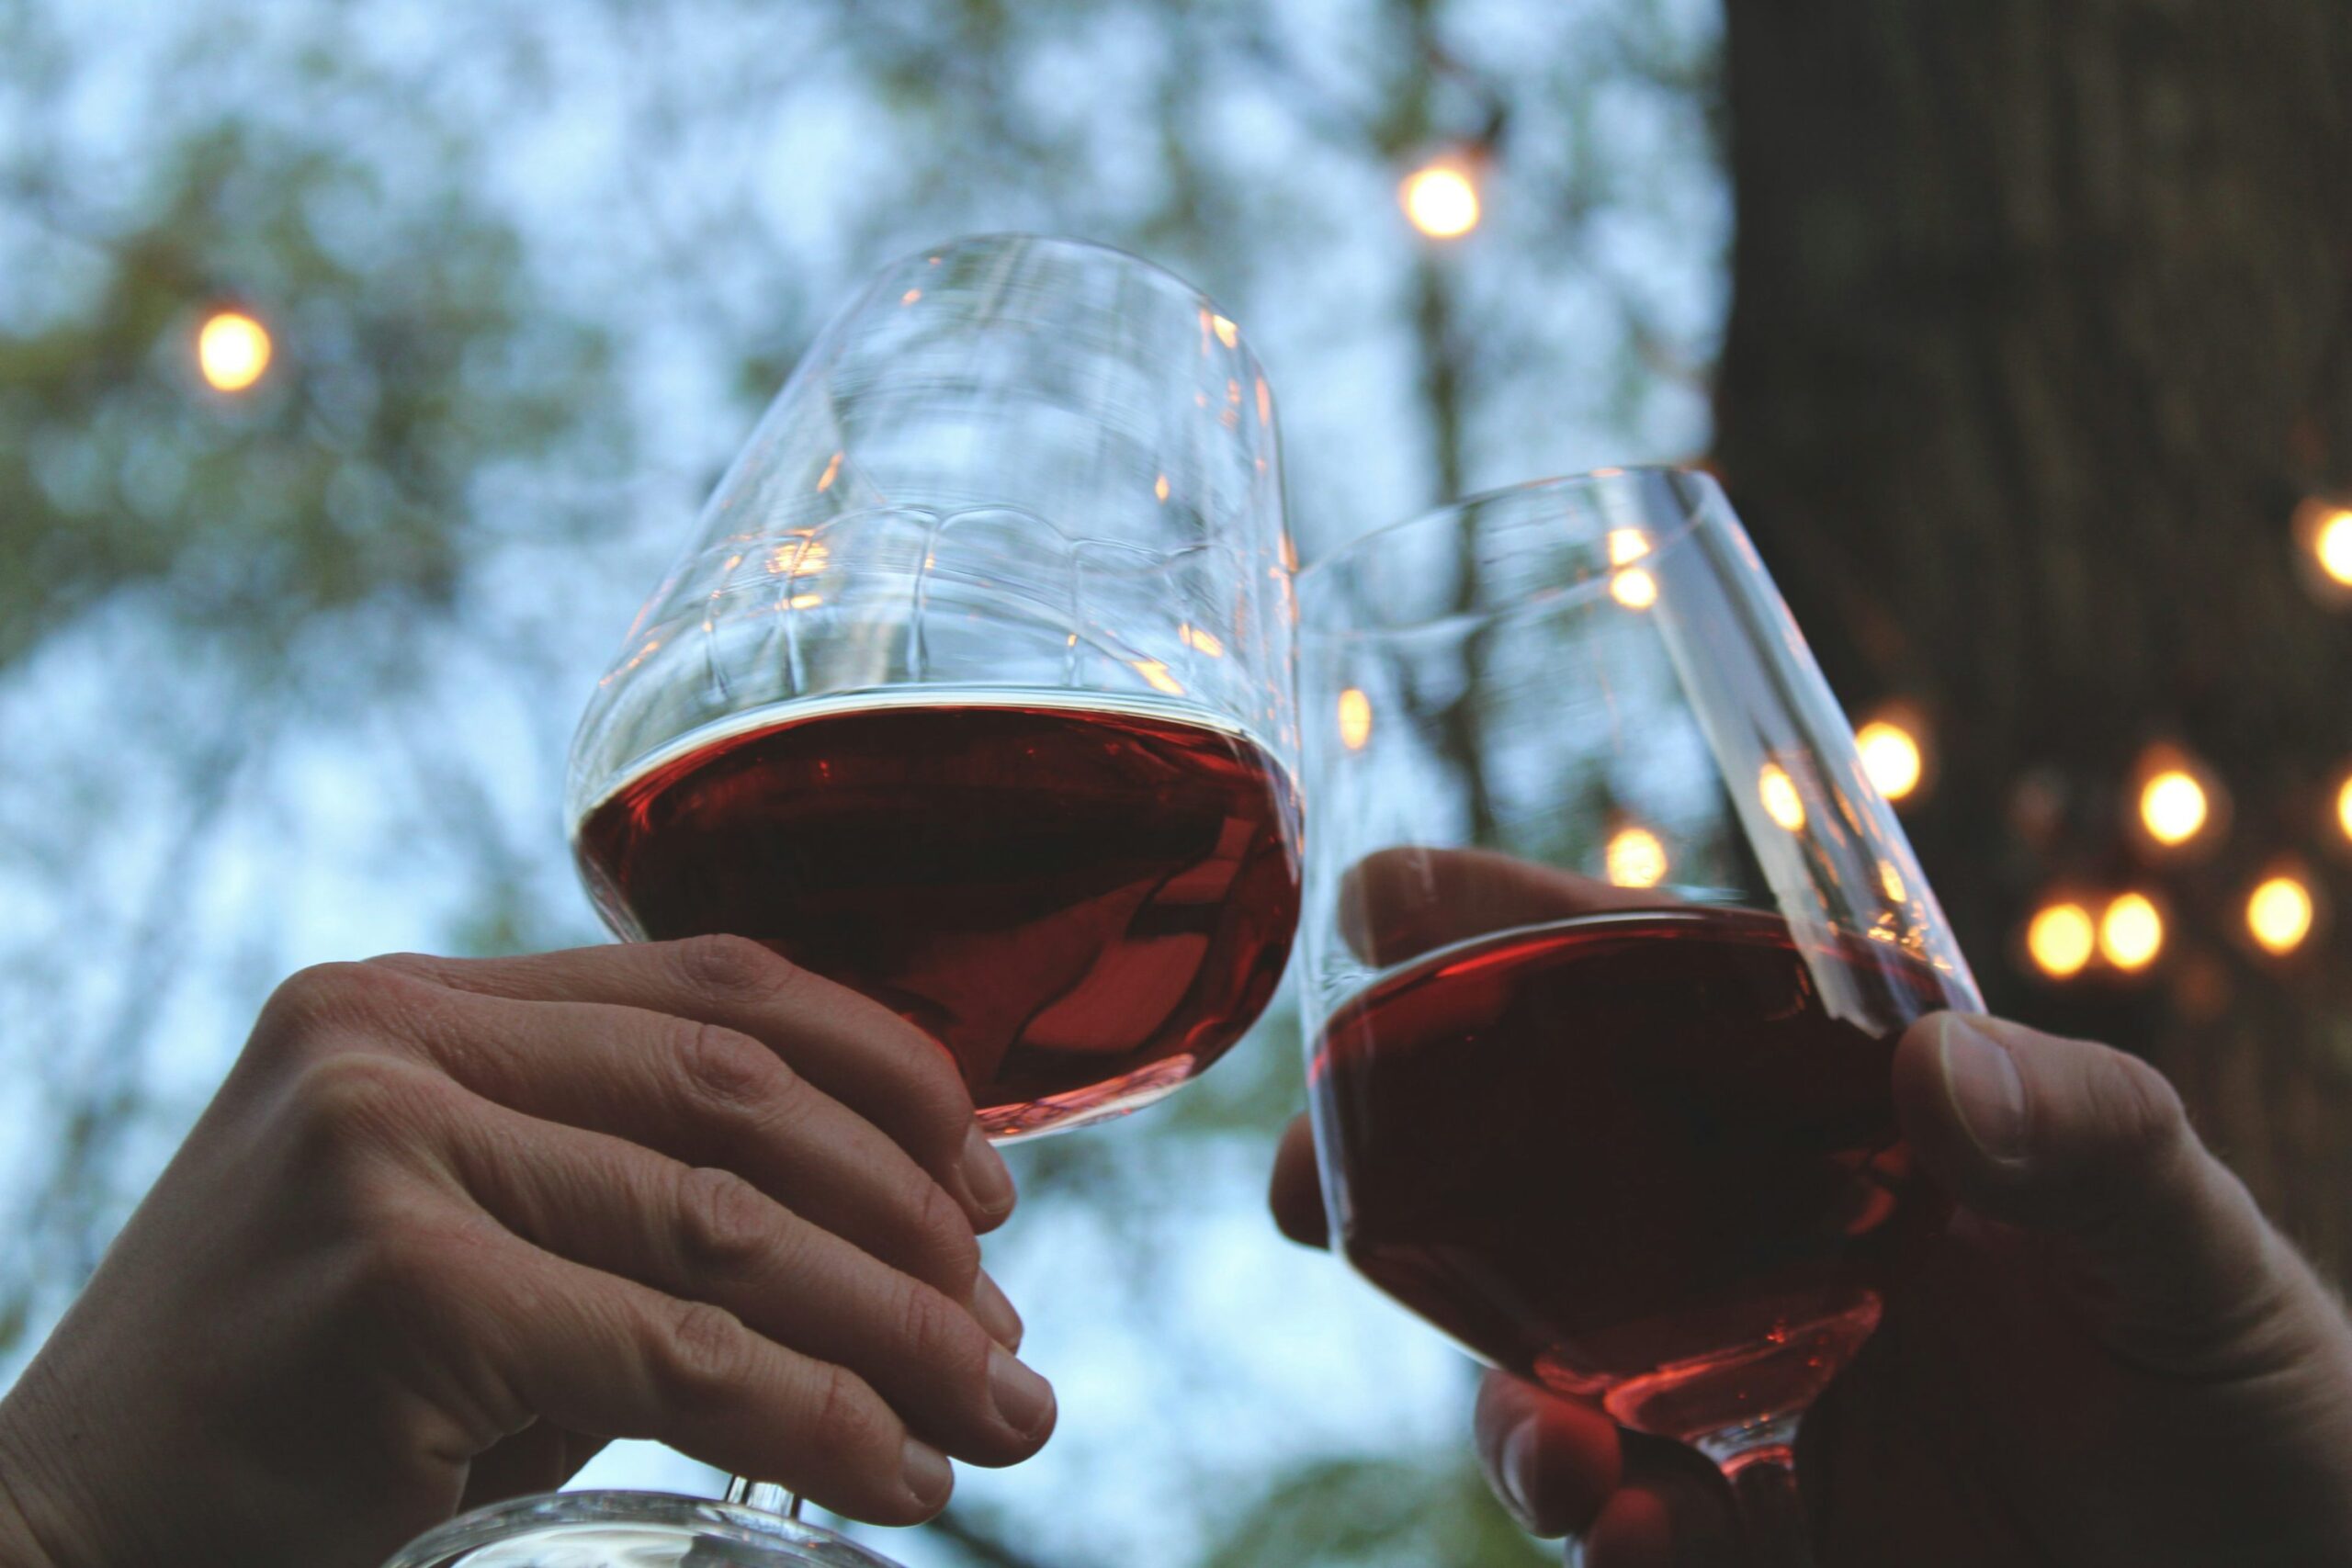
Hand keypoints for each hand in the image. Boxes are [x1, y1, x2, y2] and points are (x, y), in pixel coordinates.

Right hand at [0, 936, 1054, 1567]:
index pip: (715, 985)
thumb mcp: (461, 1237)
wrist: (71, 1526)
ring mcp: (385, 1149)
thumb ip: (621, 1188)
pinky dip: (818, 1422)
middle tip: (1004, 1332)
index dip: (885, 1071)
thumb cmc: (299, 1400)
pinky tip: (897, 1476)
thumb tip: (898, 1236)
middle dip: (911, 1221)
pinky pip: (678, 1361)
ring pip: (732, 1232)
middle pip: (742, 1099)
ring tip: (1000, 1415)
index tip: (987, 1182)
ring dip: (899, 1333)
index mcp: (417, 998)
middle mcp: (395, 1040)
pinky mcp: (398, 1287)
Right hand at [1270, 849, 2351, 1565]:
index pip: (1663, 992)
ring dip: (1506, 1396)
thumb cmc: (2254, 1380)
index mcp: (1852, 1108)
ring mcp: (1748, 1379)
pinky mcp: (1758, 1522)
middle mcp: (1770, 1228)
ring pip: (1554, 1356)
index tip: (1385, 900)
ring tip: (1555, 1452)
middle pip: (1549, 1166)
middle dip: (1411, 1166)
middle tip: (1305, 1180)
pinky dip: (1605, 1527)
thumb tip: (1934, 1068)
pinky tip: (1638, 1533)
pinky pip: (1630, 1516)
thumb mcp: (2197, 1237)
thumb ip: (2088, 1135)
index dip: (1517, 935)